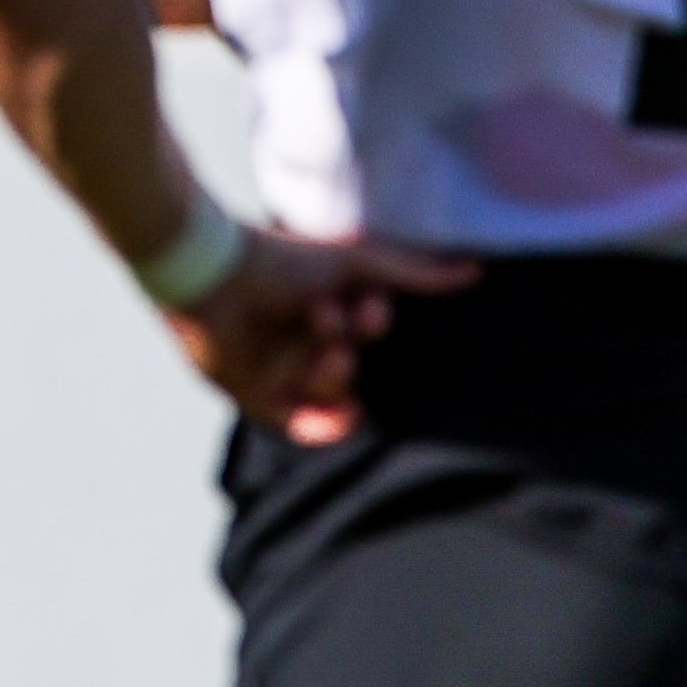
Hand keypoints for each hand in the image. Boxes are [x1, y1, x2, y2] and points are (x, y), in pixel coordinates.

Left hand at [166, 230, 475, 443]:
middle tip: (330, 324)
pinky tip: (347, 416)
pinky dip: (325, 427)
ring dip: (333, 375)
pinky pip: (300, 425)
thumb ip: (413, 272)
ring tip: (321, 349)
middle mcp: (302, 342)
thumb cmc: (280, 260)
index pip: (366, 329)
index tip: (366, 308)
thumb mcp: (356, 262)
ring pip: (328, 392)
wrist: (211, 275)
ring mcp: (279, 372)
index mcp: (325, 307)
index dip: (373, 322)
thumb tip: (475, 271)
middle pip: (350, 364)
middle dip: (348, 347)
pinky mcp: (256, 397)